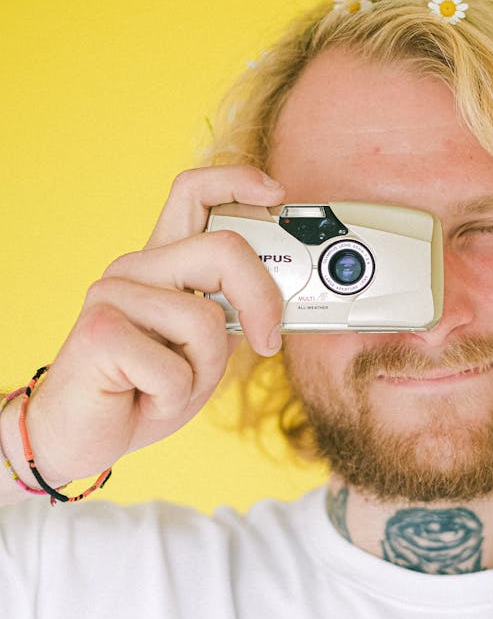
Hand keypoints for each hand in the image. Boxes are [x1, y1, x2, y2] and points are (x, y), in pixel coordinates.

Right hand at [9, 166, 285, 488]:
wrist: (79, 437)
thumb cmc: (145, 391)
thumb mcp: (206, 349)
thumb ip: (235, 314)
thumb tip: (287, 295)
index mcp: (162, 262)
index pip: (195, 192)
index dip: (238, 181)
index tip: (277, 194)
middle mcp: (136, 267)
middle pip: (224, 248)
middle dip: (262, 297)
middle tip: (268, 339)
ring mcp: (113, 295)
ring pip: (205, 317)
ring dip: (204, 369)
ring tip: (170, 385)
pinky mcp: (99, 331)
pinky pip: (174, 367)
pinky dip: (173, 396)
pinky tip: (144, 398)